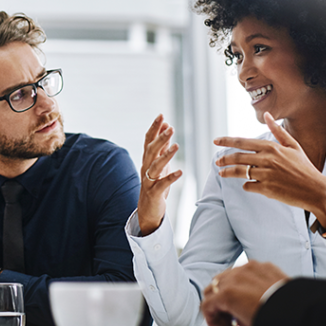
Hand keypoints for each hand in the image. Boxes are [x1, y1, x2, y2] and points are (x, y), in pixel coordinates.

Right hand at [137, 114, 183, 235]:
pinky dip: (171, 177)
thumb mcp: (159, 164)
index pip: (148, 140)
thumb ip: (162, 147)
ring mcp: (148, 181)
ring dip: (165, 155)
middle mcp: (145, 168)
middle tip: (170, 127)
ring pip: (155, 166)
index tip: (161, 115)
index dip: (154, 128)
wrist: (147, 210)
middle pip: (150, 150)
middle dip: (160, 138)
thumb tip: (167, 128)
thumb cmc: (155, 185)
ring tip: (176, 145)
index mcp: (147, 160)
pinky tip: (180, 172)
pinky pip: (162, 184)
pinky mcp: (154, 193)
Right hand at [200, 262, 288, 325]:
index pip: (206, 306)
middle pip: (212, 289)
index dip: (212, 321)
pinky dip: (244, 283)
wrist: (302, 311)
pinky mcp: (261, 266)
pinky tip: (254, 296)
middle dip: (218, 306)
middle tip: (229, 321)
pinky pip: (245, 272)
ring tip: (240, 307)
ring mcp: (247, 269)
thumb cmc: (277, 322)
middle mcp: (234, 277)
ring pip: (226, 277)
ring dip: (228, 292)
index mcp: (227, 295)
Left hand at [213, 112, 325, 226]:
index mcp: (272, 147)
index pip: (243, 142)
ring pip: (240, 172)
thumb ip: (277, 131)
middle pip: (237, 157)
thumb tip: (267, 114)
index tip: (216, 141)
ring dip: (228, 172)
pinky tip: (247, 185)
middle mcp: (267, 159)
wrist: (316, 189)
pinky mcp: (267, 189)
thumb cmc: (304, 167)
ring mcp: (266, 175)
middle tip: (217, 162)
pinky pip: (248, 186)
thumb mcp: (293, 146)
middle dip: (224, 159)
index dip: (227, 141)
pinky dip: (246, 185)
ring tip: (222, 173)